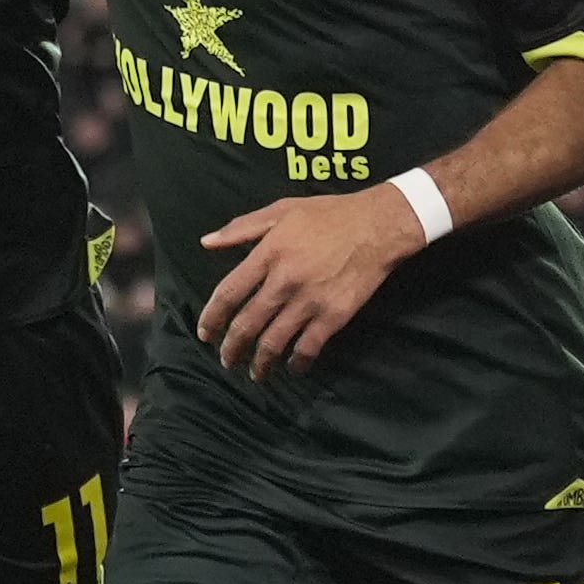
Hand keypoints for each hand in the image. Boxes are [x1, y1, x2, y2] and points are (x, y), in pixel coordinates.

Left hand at [194, 187, 424, 382]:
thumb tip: (206, 242)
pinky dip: (296, 363)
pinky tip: (292, 368)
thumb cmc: (329, 214)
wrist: (378, 226)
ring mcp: (309, 301)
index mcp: (268, 253)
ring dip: (260, 363)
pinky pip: (308, 348)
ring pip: (274, 342)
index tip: (205, 333)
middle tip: (226, 359)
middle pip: (247, 324)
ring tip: (255, 373)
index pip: (229, 293)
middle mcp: (284, 281)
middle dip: (232, 348)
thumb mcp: (282, 210)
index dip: (212, 317)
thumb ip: (241, 228)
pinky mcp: (334, 316)